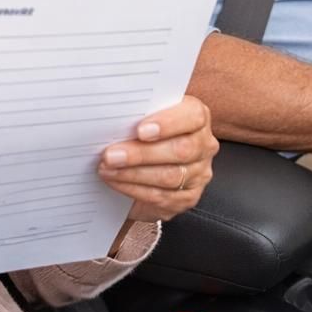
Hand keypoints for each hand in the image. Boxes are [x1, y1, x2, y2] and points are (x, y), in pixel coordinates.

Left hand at [98, 96, 216, 222]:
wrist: (145, 158)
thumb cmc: (144, 129)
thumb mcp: (144, 114)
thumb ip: (138, 113)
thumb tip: (113, 115)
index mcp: (197, 117)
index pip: (193, 116)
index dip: (168, 123)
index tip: (141, 130)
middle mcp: (204, 145)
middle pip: (181, 150)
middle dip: (141, 154)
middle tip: (111, 155)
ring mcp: (199, 173)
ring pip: (170, 176)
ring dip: (133, 174)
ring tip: (108, 169)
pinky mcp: (188, 197)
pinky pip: (163, 197)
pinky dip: (135, 190)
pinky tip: (117, 182)